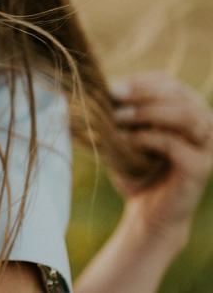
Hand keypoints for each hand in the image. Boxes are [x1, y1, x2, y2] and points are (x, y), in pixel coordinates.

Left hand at [110, 72, 212, 245]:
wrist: (147, 212)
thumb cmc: (135, 168)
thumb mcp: (124, 132)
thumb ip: (118, 109)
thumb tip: (93, 85)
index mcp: (189, 110)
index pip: (169, 83)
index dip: (140, 81)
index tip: (112, 87)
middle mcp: (205, 125)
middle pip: (179, 94)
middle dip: (142, 92)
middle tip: (112, 96)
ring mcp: (207, 147)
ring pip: (185, 115)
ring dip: (147, 112)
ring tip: (118, 118)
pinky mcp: (200, 168)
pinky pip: (175, 144)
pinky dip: (147, 138)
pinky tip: (126, 140)